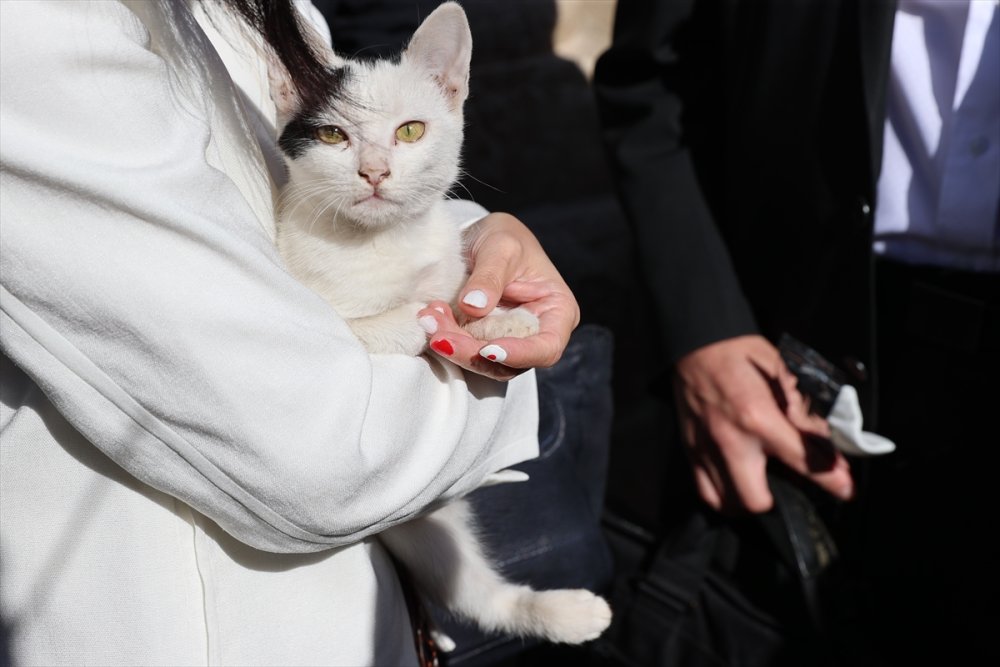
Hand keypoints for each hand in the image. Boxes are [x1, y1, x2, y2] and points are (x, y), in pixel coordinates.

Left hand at [417, 212, 579, 380]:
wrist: (482, 235)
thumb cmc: (504, 237)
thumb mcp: (501, 246)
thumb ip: (490, 276)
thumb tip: (474, 306)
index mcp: (557, 311)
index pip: (546, 347)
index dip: (519, 354)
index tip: (487, 349)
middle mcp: (537, 332)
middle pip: (510, 361)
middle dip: (472, 351)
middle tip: (440, 335)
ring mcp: (510, 340)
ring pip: (484, 362)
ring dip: (454, 347)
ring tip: (430, 320)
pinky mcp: (484, 340)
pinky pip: (466, 349)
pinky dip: (447, 338)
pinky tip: (431, 317)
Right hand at [674, 335, 853, 512]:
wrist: (694, 344)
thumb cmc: (741, 354)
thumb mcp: (784, 371)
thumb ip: (806, 410)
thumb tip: (828, 442)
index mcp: (757, 416)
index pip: (803, 460)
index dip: (831, 479)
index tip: (845, 490)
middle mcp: (730, 440)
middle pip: (758, 499)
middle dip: (783, 499)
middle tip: (794, 485)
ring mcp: (705, 449)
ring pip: (730, 503)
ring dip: (752, 500)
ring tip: (766, 486)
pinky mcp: (690, 450)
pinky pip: (707, 493)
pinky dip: (725, 497)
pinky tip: (738, 485)